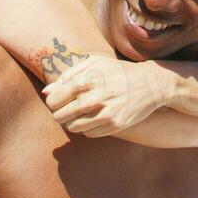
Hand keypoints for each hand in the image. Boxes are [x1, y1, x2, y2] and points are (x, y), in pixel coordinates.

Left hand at [43, 55, 172, 136]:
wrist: (150, 83)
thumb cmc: (117, 71)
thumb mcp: (94, 63)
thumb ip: (68, 75)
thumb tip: (46, 92)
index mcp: (89, 79)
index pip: (55, 98)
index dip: (52, 102)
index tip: (56, 101)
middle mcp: (97, 97)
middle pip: (61, 115)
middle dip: (59, 114)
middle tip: (64, 111)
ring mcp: (107, 113)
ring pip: (73, 127)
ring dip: (71, 123)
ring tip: (78, 115)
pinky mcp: (116, 125)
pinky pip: (89, 134)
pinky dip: (86, 128)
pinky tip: (93, 119)